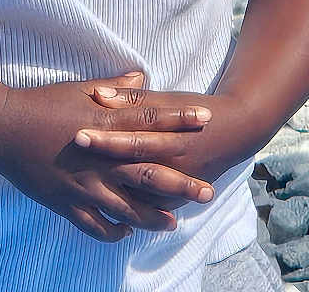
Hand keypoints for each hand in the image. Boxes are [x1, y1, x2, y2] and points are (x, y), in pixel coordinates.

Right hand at [0, 69, 218, 241]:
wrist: (2, 129)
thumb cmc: (41, 103)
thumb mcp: (79, 89)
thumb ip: (114, 88)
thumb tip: (141, 77)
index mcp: (105, 125)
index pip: (151, 121)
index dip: (180, 119)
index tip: (207, 118)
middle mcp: (101, 158)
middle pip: (149, 172)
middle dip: (181, 183)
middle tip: (207, 192)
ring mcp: (85, 185)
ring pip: (128, 207)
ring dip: (153, 216)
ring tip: (174, 223)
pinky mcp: (67, 203)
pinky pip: (96, 224)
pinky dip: (112, 231)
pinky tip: (125, 232)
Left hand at [76, 75, 254, 220]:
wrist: (233, 132)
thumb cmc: (195, 110)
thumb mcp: (166, 100)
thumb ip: (132, 100)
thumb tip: (99, 93)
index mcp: (169, 135)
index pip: (133, 137)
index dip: (106, 137)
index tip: (78, 134)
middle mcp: (173, 163)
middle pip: (133, 167)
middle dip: (104, 165)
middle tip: (75, 160)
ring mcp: (175, 185)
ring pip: (141, 198)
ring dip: (112, 196)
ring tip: (80, 195)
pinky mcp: (176, 199)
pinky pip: (149, 211)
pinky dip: (128, 214)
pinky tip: (103, 214)